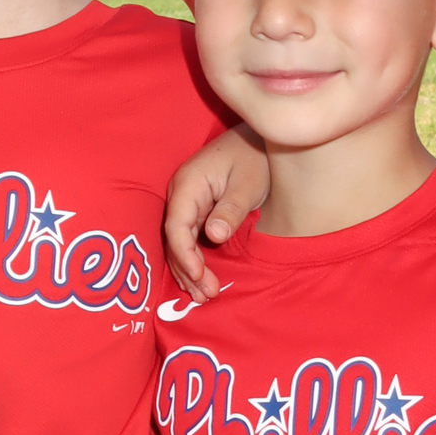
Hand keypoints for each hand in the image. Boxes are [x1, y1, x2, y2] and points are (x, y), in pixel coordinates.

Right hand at [165, 128, 270, 299]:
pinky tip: (201, 279)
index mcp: (188, 184)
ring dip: (189, 270)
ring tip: (203, 296)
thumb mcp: (248, 184)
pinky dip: (194, 260)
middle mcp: (181, 194)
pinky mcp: (197, 210)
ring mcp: (187, 203)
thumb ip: (231, 210)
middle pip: (175, 239)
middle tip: (207, 295)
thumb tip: (214, 236)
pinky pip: (189, 239)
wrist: (260, 138)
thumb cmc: (255, 157)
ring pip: (180, 243)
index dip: (184, 255)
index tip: (199, 275)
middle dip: (188, 270)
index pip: (176, 226)